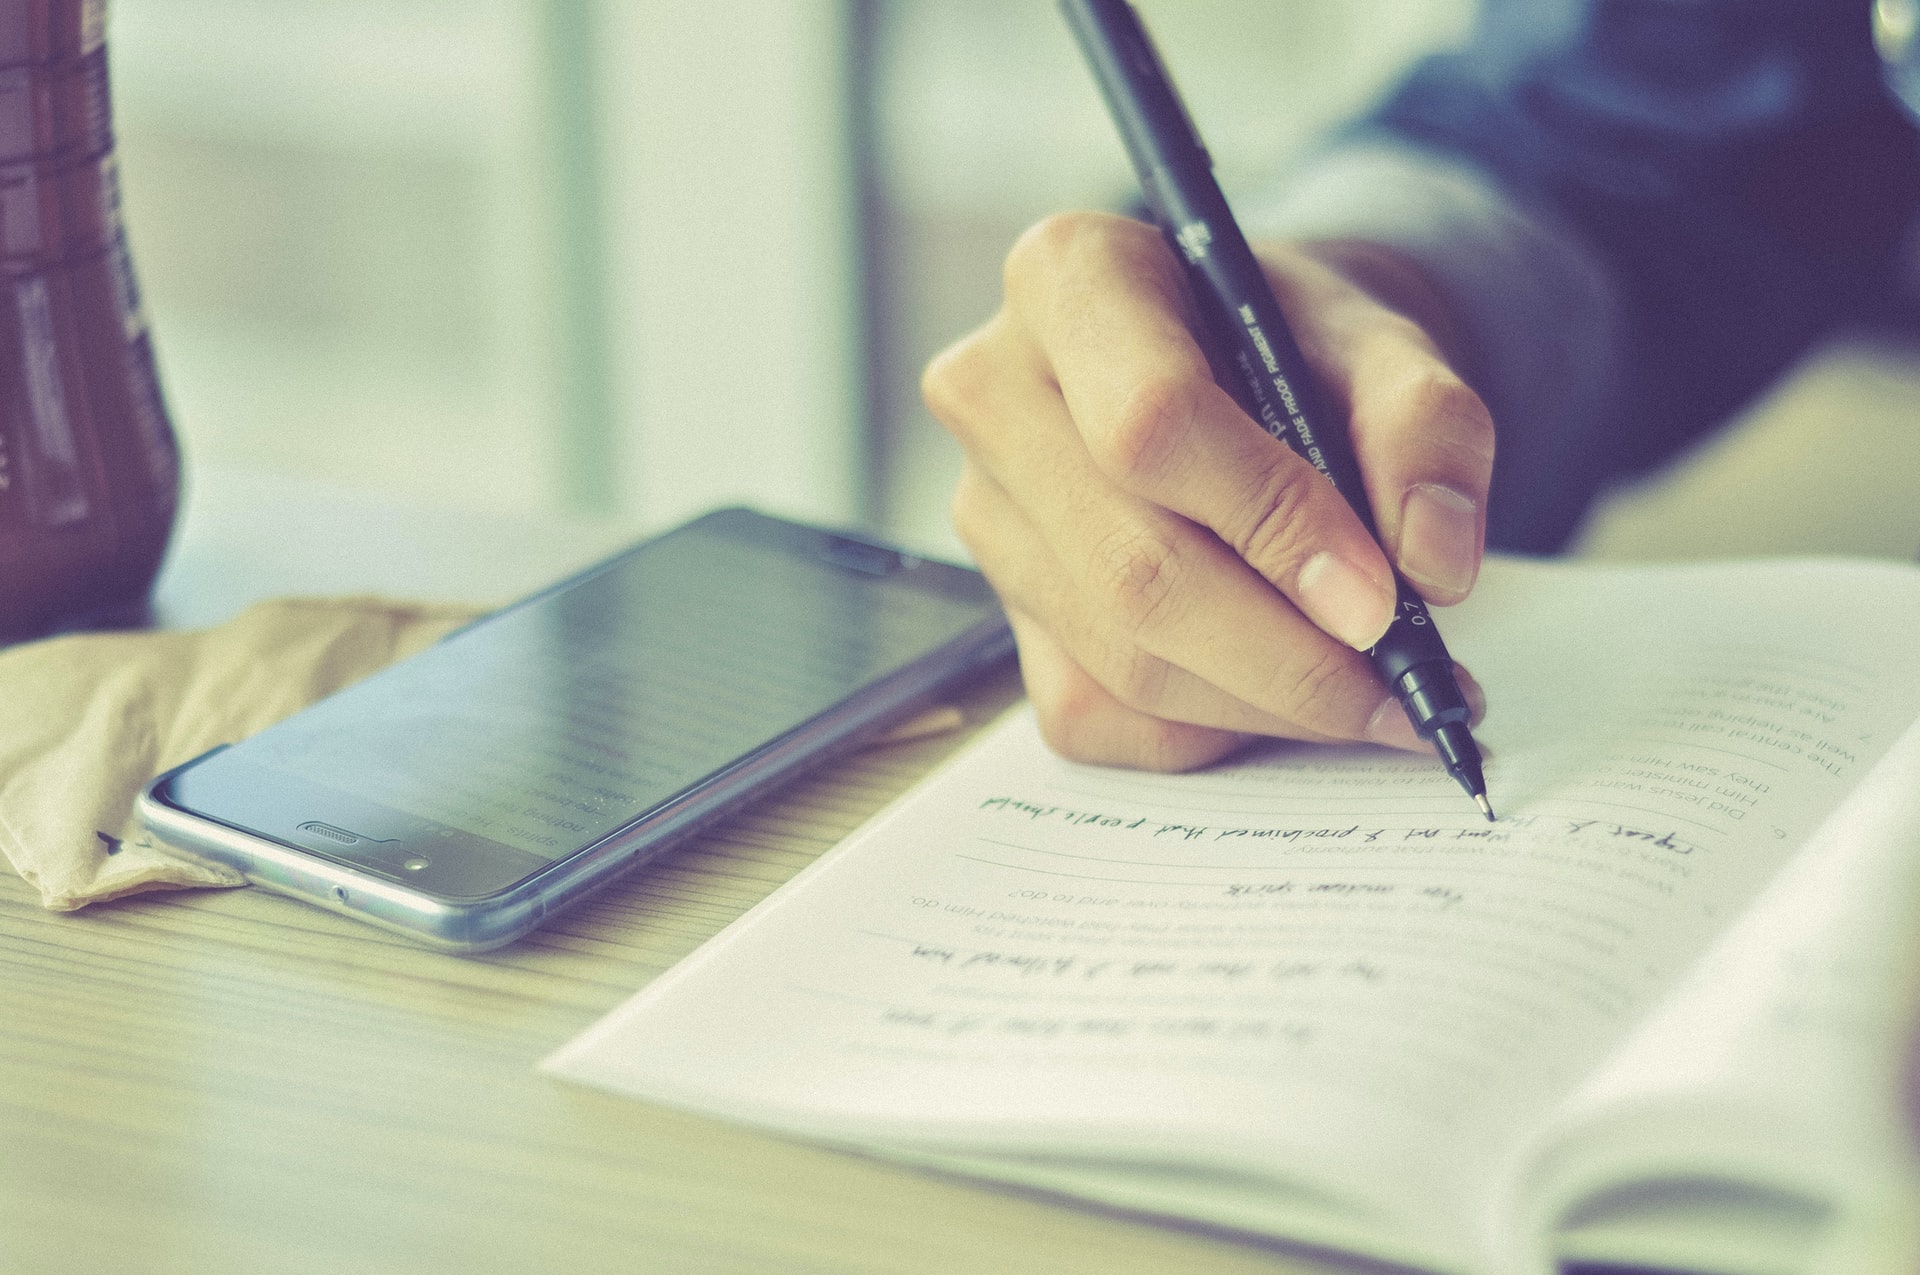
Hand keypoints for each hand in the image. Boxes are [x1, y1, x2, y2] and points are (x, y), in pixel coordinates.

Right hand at [922, 212, 1492, 769]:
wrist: (1236, 364)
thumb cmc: (1293, 342)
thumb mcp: (1380, 340)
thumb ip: (1426, 426)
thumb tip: (1431, 565)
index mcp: (1071, 278)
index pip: (1152, 423)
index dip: (1271, 523)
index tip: (1378, 600)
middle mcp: (994, 393)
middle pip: (1133, 567)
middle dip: (1286, 655)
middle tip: (1405, 691)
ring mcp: (986, 511)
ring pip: (1120, 658)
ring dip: (1264, 704)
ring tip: (1375, 700)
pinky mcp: (1001, 607)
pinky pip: (1093, 712)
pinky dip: (1206, 730)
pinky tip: (1278, 697)